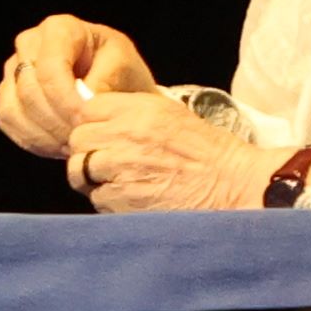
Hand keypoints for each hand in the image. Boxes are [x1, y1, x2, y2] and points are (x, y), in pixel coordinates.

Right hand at [0, 16, 156, 161]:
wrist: (114, 85)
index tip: (86, 122)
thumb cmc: (121, 71)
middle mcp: (29, 43)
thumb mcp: (124, 68)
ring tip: (74, 144)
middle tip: (83, 140)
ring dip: (44, 134)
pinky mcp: (7, 95)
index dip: (65, 101)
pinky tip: (59, 145)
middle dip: (57, 121)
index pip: (50, 69)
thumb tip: (82, 102)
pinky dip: (34, 139)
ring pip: (13, 109)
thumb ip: (103, 81)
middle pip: (29, 90)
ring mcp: (13, 70)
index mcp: (59, 29)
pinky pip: (9, 122)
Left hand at [67, 93, 275, 212]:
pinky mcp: (120, 200)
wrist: (233, 186)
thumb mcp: (171, 115)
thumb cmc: (207, 152)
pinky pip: (95, 198)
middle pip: (77, 139)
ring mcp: (120, 169)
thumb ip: (131, 112)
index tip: (102, 134)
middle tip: (109, 160)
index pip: (87, 109)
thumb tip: (96, 115)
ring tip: (117, 180)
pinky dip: (107, 200)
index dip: (92, 123)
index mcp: (139, 110)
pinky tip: (131, 198)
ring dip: (92, 177)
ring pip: (79, 170)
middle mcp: (125, 136)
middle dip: (88, 150)